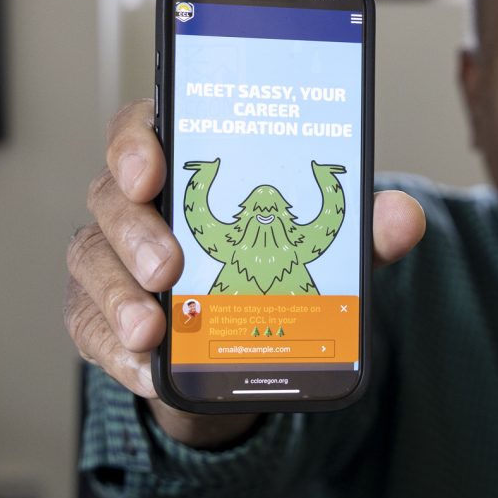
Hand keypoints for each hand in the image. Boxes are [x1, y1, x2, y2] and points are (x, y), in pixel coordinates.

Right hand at [65, 99, 425, 446]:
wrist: (247, 343)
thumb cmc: (276, 267)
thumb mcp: (326, 247)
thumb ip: (362, 230)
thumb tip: (405, 216)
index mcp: (184, 163)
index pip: (142, 129)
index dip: (136, 142)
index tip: (154, 169)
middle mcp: (137, 204)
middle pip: (111, 198)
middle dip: (136, 232)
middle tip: (169, 267)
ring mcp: (112, 259)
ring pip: (92, 262)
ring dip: (120, 297)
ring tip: (154, 330)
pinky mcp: (101, 315)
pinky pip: (92, 328)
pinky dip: (117, 351)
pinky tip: (146, 368)